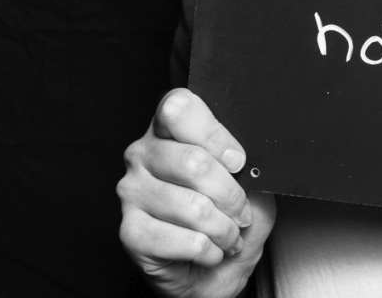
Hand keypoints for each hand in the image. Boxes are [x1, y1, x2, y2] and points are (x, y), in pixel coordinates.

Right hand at [118, 88, 276, 296]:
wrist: (209, 273)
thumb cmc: (225, 219)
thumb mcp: (249, 184)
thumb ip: (247, 164)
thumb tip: (250, 163)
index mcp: (168, 130)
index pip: (180, 108)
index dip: (214, 135)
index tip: (238, 162)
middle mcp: (143, 154)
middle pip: (193, 161)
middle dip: (231, 195)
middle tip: (240, 212)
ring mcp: (132, 192)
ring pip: (192, 206)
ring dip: (224, 229)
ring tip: (228, 235)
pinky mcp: (130, 232)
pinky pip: (182, 240)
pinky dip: (208, 250)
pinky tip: (208, 250)